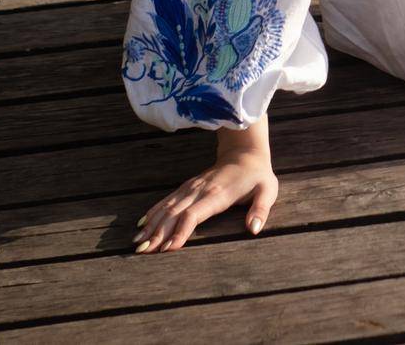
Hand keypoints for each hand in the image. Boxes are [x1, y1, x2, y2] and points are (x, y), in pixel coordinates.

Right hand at [132, 150, 277, 253]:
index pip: (194, 214)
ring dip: (152, 225)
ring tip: (137, 242)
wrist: (245, 152)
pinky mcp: (188, 186)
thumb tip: (253, 229)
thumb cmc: (258, 176)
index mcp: (218, 194)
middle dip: (158, 233)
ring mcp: (191, 187)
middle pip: (175, 213)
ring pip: (167, 207)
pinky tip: (142, 224)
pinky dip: (154, 212)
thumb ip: (261, 210)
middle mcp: (200, 190)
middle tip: (142, 251)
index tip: (167, 249)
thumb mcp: (267, 190)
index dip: (180, 231)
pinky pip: (168, 200)